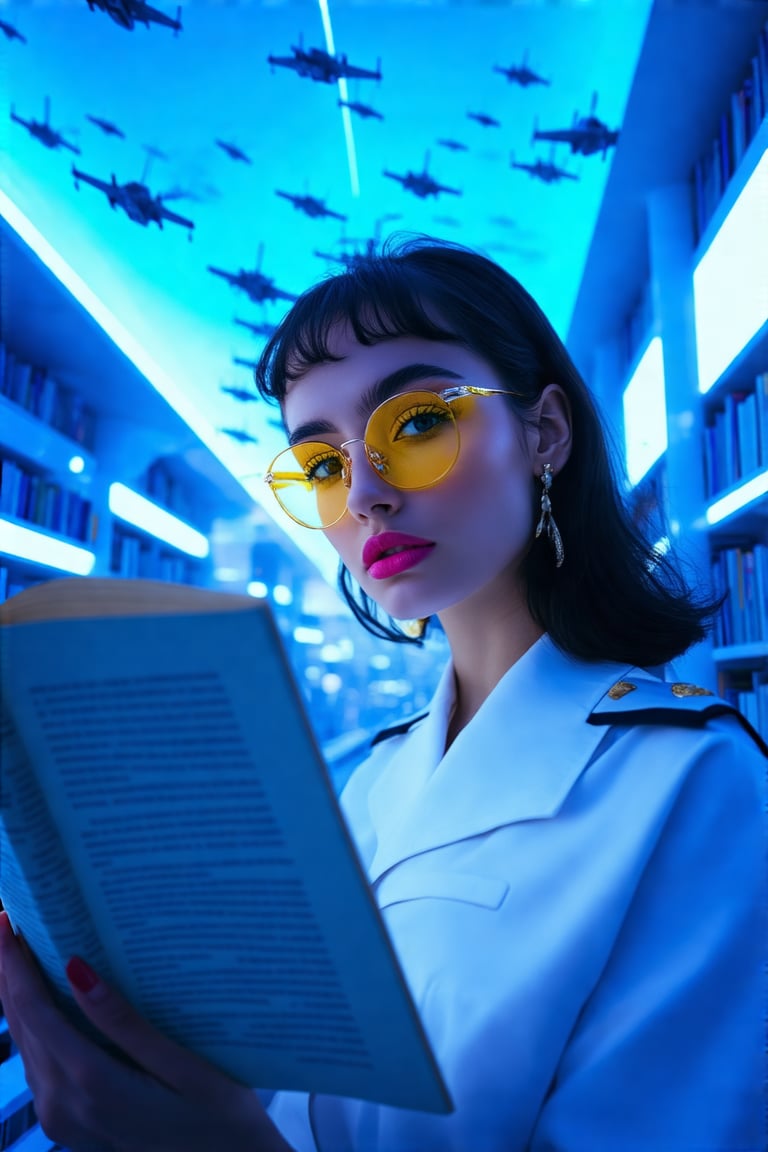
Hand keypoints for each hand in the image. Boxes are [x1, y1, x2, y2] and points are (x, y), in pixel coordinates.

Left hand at [0, 911, 292, 1151]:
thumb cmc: (218, 1114)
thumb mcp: (182, 1063)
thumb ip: (124, 1021)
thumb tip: (76, 969)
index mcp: (89, 1084)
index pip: (34, 1010)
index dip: (14, 963)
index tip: (7, 918)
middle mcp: (62, 1105)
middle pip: (21, 1024)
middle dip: (9, 970)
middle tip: (12, 919)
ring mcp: (60, 1120)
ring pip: (26, 1043)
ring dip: (19, 995)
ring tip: (25, 947)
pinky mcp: (66, 1124)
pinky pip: (39, 1061)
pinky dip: (34, 1022)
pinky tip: (45, 995)